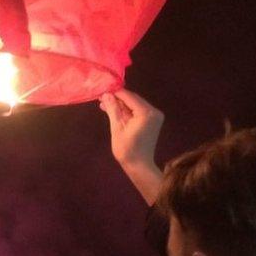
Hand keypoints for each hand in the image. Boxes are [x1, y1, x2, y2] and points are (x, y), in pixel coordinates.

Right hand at [99, 89, 163, 204]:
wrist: (139, 165)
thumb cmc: (127, 149)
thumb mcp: (117, 128)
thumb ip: (113, 109)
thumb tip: (105, 94)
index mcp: (146, 113)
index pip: (129, 96)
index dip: (114, 92)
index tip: (101, 90)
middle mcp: (153, 111)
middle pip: (132, 99)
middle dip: (117, 98)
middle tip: (101, 97)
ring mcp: (154, 116)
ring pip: (134, 104)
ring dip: (120, 104)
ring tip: (104, 104)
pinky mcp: (152, 120)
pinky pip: (137, 111)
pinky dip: (126, 111)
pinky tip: (114, 110)